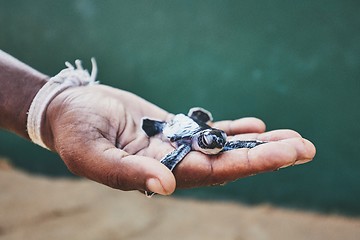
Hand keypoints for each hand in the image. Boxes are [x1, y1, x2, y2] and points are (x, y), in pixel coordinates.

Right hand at [43, 85, 315, 194]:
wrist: (70, 111)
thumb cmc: (75, 132)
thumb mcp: (92, 153)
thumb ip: (128, 172)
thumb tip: (168, 187)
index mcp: (157, 174)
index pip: (212, 172)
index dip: (249, 163)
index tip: (284, 154)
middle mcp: (172, 164)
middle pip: (227, 162)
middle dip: (265, 156)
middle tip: (305, 148)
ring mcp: (174, 146)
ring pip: (222, 147)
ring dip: (256, 144)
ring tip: (292, 139)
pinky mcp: (171, 129)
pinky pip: (207, 130)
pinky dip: (232, 129)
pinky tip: (256, 126)